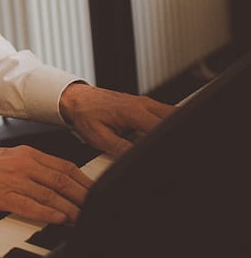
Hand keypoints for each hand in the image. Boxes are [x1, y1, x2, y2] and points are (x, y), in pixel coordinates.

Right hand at [0, 145, 93, 225]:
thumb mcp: (9, 157)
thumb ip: (32, 165)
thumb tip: (54, 178)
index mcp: (27, 154)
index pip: (64, 166)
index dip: (83, 181)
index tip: (96, 191)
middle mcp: (24, 165)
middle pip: (63, 180)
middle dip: (83, 195)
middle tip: (97, 207)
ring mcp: (14, 180)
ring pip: (51, 194)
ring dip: (70, 208)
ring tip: (84, 218)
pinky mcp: (3, 197)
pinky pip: (30, 206)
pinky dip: (48, 213)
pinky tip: (59, 219)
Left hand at [58, 81, 173, 156]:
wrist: (78, 99)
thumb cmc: (86, 115)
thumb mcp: (99, 137)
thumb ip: (120, 148)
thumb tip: (135, 158)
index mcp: (132, 112)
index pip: (162, 128)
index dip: (170, 143)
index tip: (175, 155)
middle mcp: (143, 104)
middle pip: (175, 117)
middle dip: (179, 133)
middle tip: (180, 152)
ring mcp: (145, 102)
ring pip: (172, 113)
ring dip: (175, 127)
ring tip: (173, 144)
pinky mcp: (144, 104)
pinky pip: (164, 112)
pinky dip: (168, 123)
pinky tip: (164, 136)